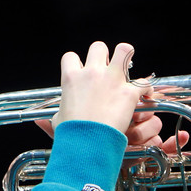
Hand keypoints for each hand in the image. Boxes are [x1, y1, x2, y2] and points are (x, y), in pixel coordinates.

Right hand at [35, 58, 189, 152]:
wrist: (87, 143)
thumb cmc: (71, 134)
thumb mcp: (57, 121)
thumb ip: (55, 114)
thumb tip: (44, 119)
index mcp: (71, 78)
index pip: (70, 56)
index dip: (77, 62)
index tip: (81, 71)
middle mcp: (91, 73)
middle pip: (98, 47)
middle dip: (103, 56)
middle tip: (106, 69)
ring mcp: (111, 80)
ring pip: (124, 50)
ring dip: (126, 57)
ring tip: (127, 68)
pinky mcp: (128, 92)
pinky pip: (143, 82)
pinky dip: (145, 88)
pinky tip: (144, 95)